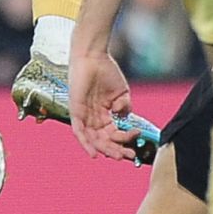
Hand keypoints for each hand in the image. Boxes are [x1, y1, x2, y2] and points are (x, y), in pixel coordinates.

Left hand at [69, 45, 136, 161]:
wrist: (93, 56)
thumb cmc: (106, 71)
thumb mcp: (122, 92)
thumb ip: (125, 106)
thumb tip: (124, 118)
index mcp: (104, 114)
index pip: (113, 134)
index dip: (125, 141)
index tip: (136, 143)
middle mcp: (93, 118)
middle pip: (104, 141)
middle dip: (117, 150)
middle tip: (129, 156)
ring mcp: (84, 116)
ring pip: (93, 140)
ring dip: (106, 150)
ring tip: (118, 156)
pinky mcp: (75, 111)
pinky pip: (78, 132)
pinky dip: (85, 144)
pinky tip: (94, 154)